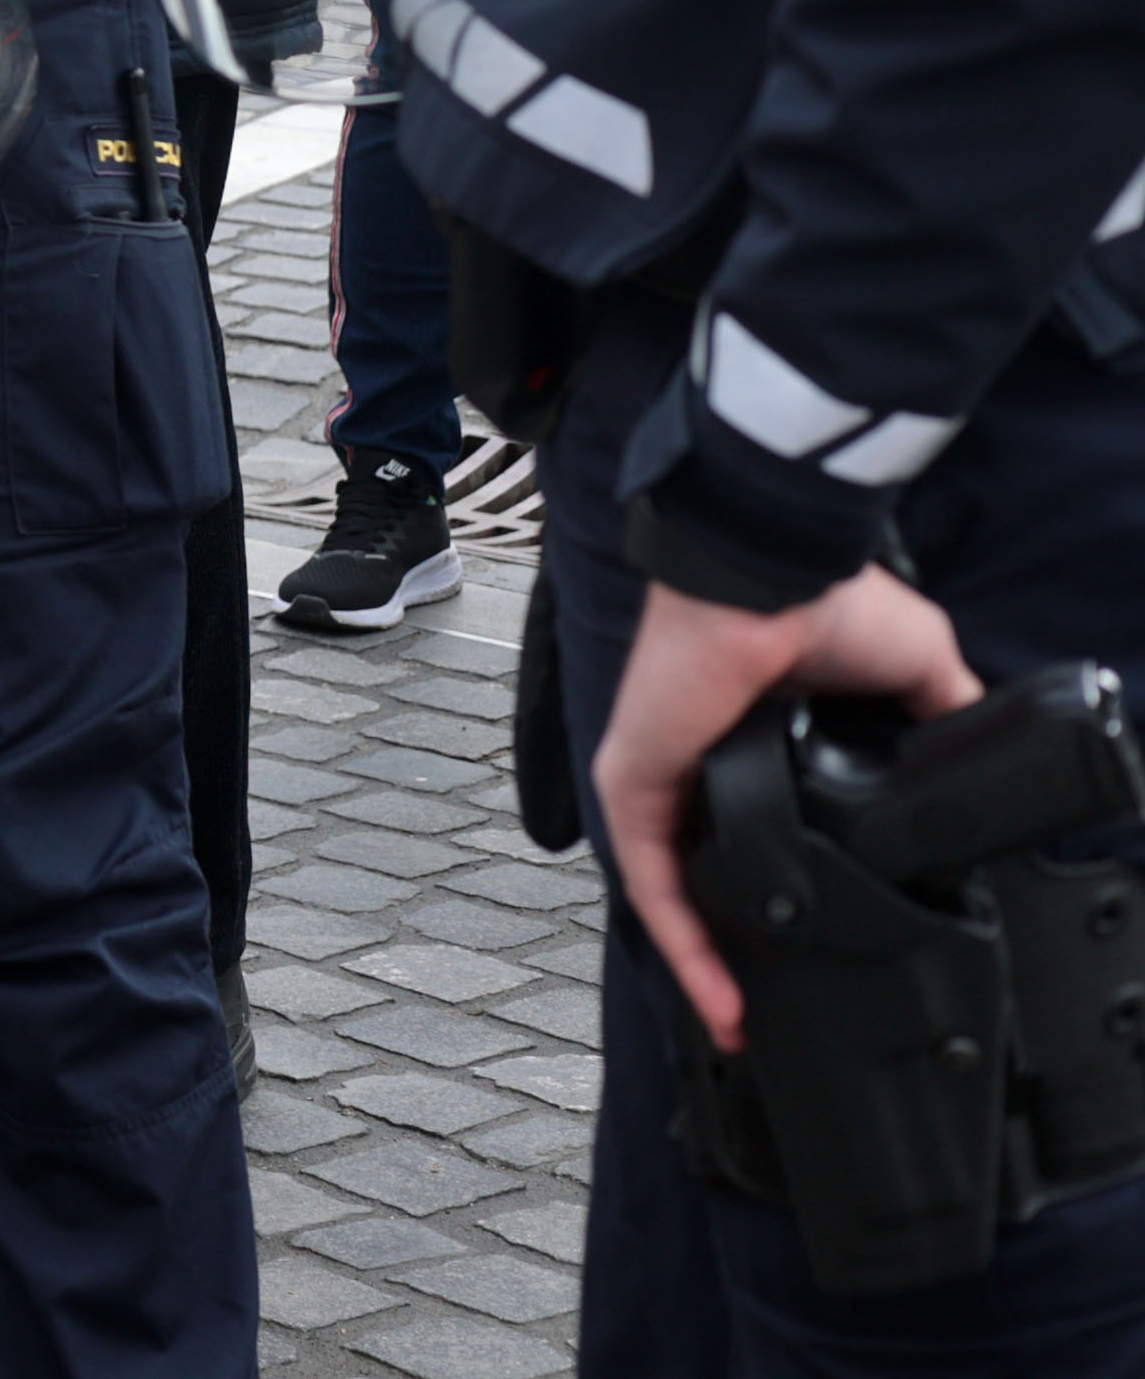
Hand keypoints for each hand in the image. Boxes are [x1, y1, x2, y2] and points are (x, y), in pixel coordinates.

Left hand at [594, 565, 985, 1050]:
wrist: (775, 578)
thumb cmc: (827, 604)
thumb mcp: (915, 669)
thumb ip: (935, 720)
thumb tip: (971, 765)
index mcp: (756, 739)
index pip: (761, 825)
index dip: (784, 885)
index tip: (816, 946)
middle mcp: (700, 764)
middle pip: (709, 871)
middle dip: (731, 944)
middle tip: (762, 1010)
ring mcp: (661, 776)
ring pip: (675, 891)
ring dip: (705, 963)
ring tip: (742, 1026)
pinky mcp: (634, 783)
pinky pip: (652, 882)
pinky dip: (686, 943)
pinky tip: (720, 997)